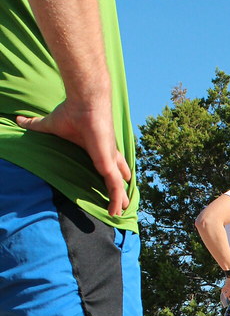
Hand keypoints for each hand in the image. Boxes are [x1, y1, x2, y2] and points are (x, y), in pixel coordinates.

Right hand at [16, 98, 130, 216]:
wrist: (84, 103)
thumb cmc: (71, 112)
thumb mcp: (50, 124)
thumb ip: (36, 125)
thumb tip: (19, 120)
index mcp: (98, 147)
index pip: (110, 162)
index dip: (115, 171)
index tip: (117, 179)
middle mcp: (108, 154)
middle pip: (119, 174)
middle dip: (121, 188)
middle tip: (123, 202)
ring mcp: (110, 160)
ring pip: (118, 184)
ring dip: (119, 199)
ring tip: (120, 212)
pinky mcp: (108, 164)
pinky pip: (115, 186)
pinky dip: (116, 199)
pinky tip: (115, 211)